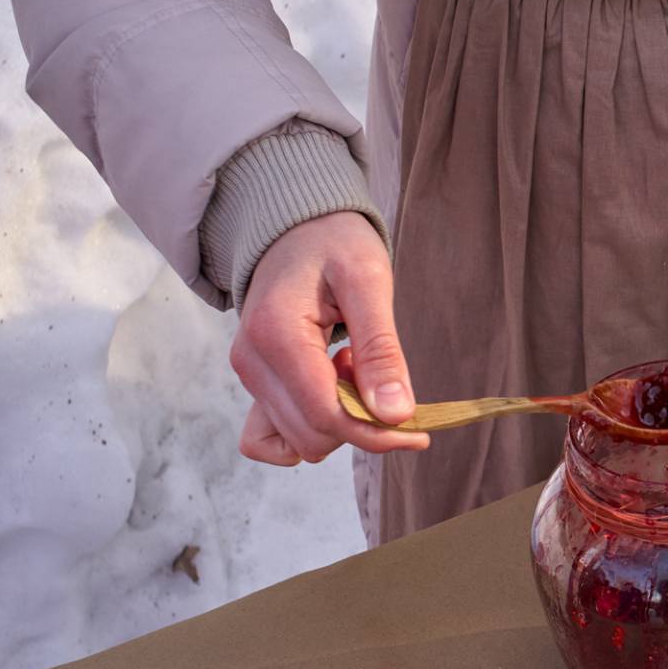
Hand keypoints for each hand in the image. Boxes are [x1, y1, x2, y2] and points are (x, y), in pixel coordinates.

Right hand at [230, 211, 429, 465]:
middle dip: (361, 425)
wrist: (297, 227)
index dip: (377, 433)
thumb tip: (395, 415)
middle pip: (312, 436)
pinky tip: (334, 393)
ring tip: (355, 370)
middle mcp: (252, 362)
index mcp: (277, 336)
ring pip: (298, 440)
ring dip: (339, 423)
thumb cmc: (335, 243)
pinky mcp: (256, 381)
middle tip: (381, 375)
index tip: (418, 429)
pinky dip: (310, 429)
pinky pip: (271, 437)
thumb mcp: (369, 283)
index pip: (326, 417)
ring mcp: (249, 375)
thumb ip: (381, 350)